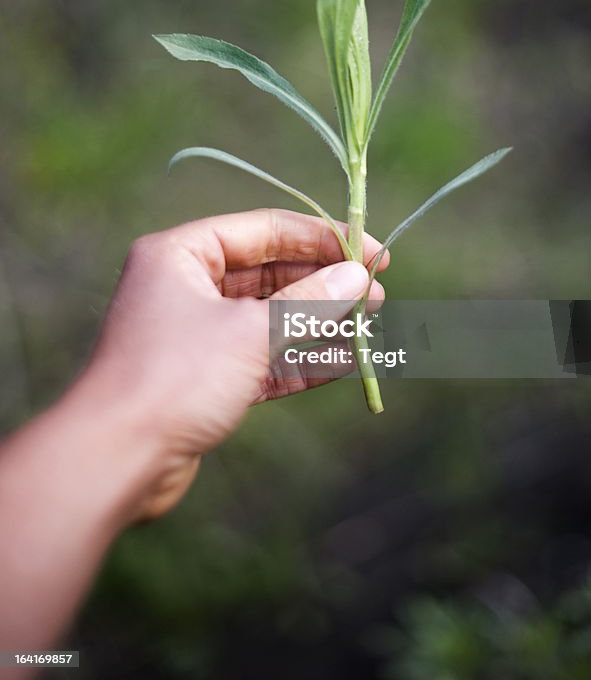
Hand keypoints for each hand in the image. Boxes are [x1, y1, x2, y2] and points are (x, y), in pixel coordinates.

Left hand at [81, 208, 388, 518]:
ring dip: (317, 322)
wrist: (115, 460)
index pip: (264, 229)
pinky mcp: (202, 378)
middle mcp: (184, 286)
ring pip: (267, 318)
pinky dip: (298, 359)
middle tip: (376, 292)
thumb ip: (309, 301)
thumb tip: (360, 276)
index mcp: (181, 254)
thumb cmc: (178, 377)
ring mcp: (194, 334)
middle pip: (268, 273)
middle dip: (324, 283)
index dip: (323, 239)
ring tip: (370, 323)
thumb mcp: (252, 330)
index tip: (374, 253)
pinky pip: (260, 358)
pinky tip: (343, 361)